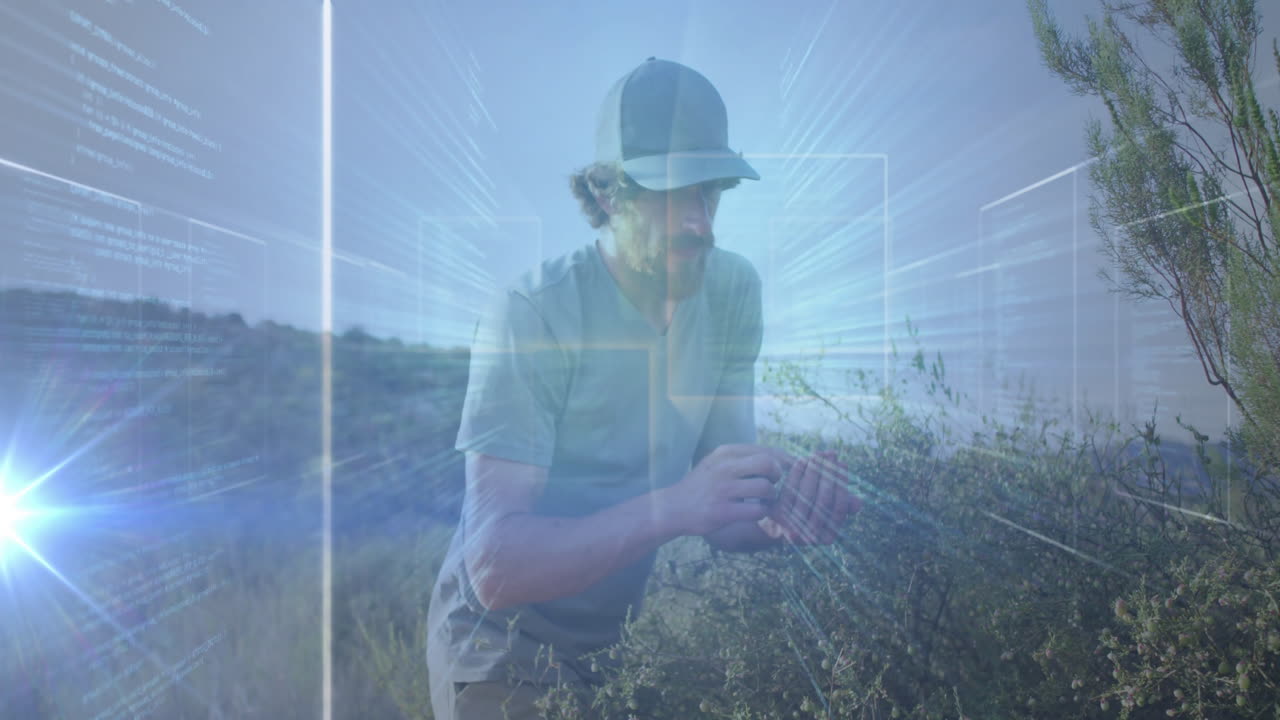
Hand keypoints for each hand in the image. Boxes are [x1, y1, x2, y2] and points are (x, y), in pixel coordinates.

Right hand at [666, 444, 783, 536]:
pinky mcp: (722, 511)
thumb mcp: (716, 463)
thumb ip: (741, 458)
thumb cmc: (701, 486)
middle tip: (772, 485)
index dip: (783, 461)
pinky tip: (754, 513)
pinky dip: (762, 513)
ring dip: (770, 497)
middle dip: (777, 476)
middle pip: (768, 464)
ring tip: (763, 501)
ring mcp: (723, 489)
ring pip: (765, 488)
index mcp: (725, 452)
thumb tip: (776, 458)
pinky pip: (757, 510)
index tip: (788, 472)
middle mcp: (724, 467)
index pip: (766, 450)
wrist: (672, 508)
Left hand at [763, 450, 860, 545]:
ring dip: (814, 470)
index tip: (842, 463)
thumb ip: (843, 505)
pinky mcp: (777, 514)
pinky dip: (797, 473)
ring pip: (808, 493)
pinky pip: (790, 489)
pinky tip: (802, 460)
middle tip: (830, 453)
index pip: (840, 507)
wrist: (776, 522)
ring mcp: (793, 527)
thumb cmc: (809, 511)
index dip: (842, 483)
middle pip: (824, 500)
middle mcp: (811, 538)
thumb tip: (859, 503)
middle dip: (828, 473)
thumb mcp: (828, 508)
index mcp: (828, 537)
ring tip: (819, 454)